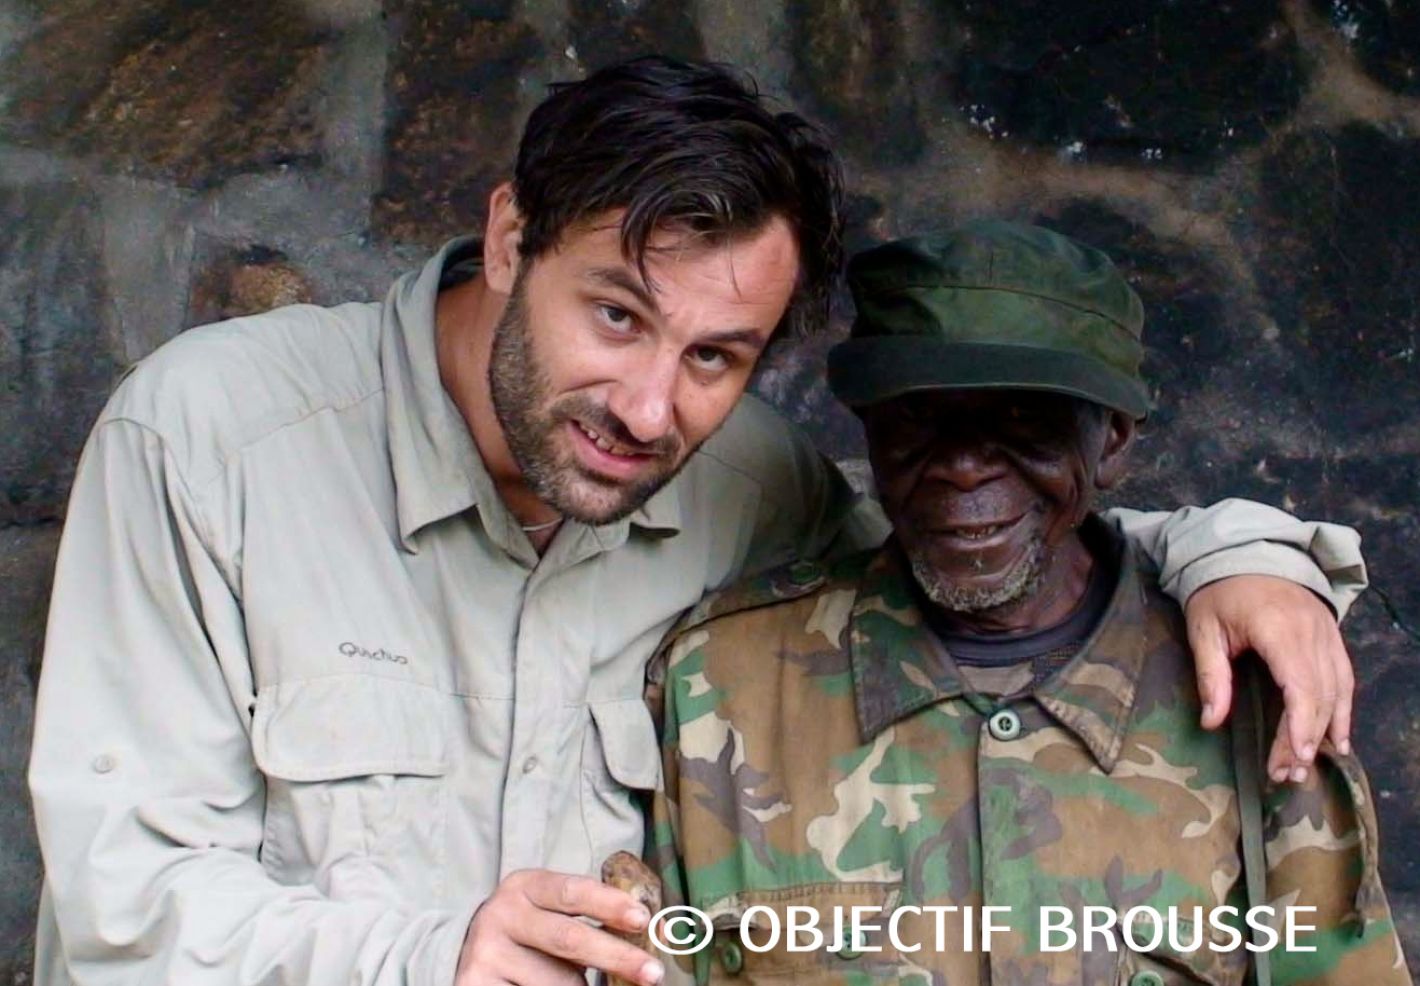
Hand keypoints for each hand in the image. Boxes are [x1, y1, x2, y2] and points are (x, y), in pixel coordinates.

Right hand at [456, 869, 663, 985]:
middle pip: (569, 939)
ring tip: (571, 983)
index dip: (609, 904)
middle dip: (616, 957)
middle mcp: (501, 914)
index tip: (642, 918)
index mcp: (525, 886)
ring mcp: (485, 951)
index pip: (572, 892)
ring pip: (557, 982)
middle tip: (652, 973)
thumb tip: (648, 934)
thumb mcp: (554, 914)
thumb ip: (590, 919)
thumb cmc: (532, 935)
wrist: (475, 954)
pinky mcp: (476, 984)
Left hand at [1184, 575, 1353, 783]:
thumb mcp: (1203, 629)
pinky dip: (1343, 709)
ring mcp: (1326, 632)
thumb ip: (1210, 676)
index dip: (1302, 724)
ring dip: (1326, 730)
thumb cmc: (1218, 591)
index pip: (1300, 685)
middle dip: (1306, 738)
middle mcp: (1310, 631)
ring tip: (1308, 764)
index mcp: (1278, 627)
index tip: (1296, 756)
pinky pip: (1344, 677)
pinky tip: (1338, 738)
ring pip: (1337, 689)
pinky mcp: (1331, 635)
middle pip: (1319, 695)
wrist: (1244, 552)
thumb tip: (1211, 722)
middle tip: (1288, 774)